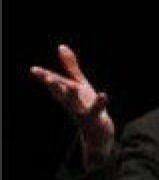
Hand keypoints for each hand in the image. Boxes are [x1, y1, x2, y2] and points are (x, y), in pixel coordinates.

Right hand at [31, 45, 114, 163]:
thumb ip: (70, 66)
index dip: (44, 76)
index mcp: (66, 93)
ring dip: (72, 96)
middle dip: (54, 86)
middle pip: (61, 94)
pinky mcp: (94, 118)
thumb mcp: (79, 83)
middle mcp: (71, 103)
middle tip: (47, 78)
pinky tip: (103, 95)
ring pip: (75, 104)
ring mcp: (81, 112)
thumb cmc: (86, 104)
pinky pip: (97, 110)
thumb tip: (61, 46)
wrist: (97, 132)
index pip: (54, 83)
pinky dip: (100, 103)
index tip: (34, 69)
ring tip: (72, 87)